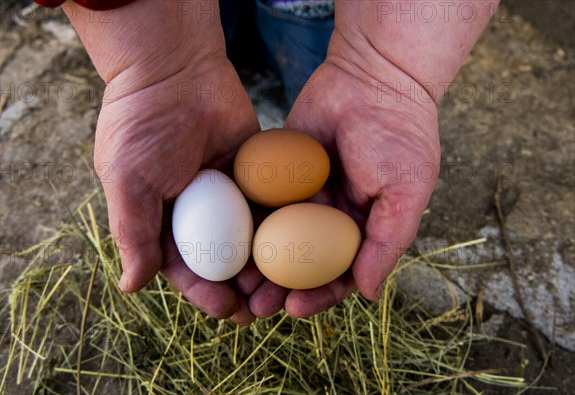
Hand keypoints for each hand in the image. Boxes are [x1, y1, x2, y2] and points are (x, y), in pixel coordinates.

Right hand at [67, 1, 261, 323]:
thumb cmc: (142, 125)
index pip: (186, 267)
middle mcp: (198, 210)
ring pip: (252, 237)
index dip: (206, 292)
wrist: (174, 67)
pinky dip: (284, 224)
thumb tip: (130, 286)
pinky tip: (302, 243)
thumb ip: (133, 233)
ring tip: (287, 283)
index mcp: (162, 218)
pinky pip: (271, 202)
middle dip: (242, 285)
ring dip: (268, 262)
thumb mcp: (128, 181)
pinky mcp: (256, 170)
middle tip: (264, 305)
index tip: (228, 309)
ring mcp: (229, 191)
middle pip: (224, 258)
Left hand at [248, 29, 440, 317]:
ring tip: (237, 282)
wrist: (373, 77)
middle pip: (301, 262)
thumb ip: (388, 243)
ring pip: (276, 237)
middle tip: (256, 304)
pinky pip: (262, 200)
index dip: (318, 296)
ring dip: (258, 263)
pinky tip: (229, 239)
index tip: (294, 308)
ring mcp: (303, 195)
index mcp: (363, 228)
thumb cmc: (399, 136)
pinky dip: (247, 221)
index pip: (339, 274)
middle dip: (279, 287)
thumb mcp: (405, 193)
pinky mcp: (279, 172)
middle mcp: (330, 218)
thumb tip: (369, 294)